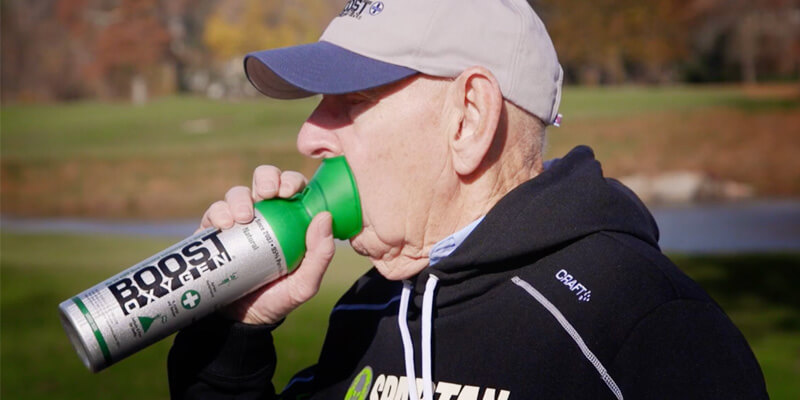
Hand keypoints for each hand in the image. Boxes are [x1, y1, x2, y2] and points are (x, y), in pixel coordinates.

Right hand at [198, 166, 335, 324]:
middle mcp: (264, 214)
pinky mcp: (214, 232)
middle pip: (264, 180)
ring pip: (237, 193)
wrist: (241, 320)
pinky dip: (219, 212)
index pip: (292, 188)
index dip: (291, 180)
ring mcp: (238, 221)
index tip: (289, 191)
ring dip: (240, 198)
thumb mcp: (304, 283)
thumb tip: (324, 217)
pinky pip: (214, 212)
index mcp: (289, 219)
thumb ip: (320, 255)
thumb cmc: (278, 297)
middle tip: (268, 193)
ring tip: (244, 217)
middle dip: (266, 178)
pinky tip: (224, 224)